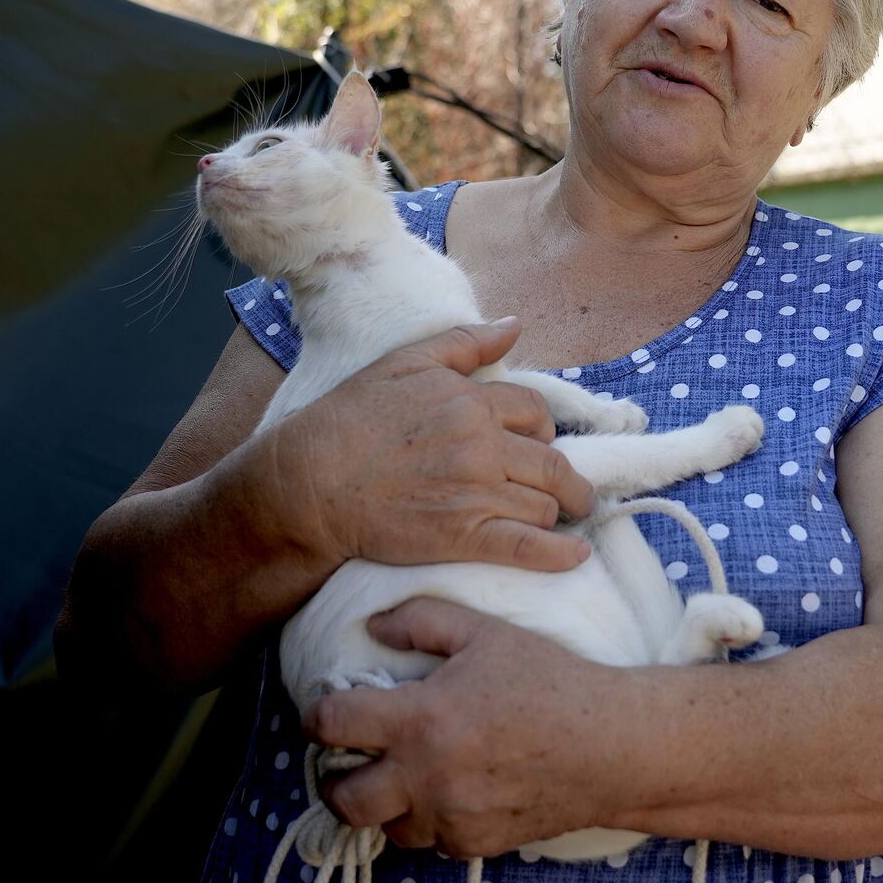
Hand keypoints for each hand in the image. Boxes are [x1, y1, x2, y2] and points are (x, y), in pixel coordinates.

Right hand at [266, 319, 595, 573]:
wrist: (309, 483)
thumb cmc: (349, 420)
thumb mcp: (403, 363)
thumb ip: (464, 342)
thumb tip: (514, 325)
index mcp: (471, 401)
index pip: (535, 413)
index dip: (542, 430)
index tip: (536, 445)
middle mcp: (481, 445)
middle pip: (552, 462)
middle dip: (568, 480)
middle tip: (570, 492)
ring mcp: (475, 493)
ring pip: (545, 505)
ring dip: (556, 514)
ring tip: (559, 522)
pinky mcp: (463, 538)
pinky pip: (528, 547)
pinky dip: (559, 555)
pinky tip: (574, 557)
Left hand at [304, 598, 619, 857]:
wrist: (610, 746)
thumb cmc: (551, 682)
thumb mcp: (485, 634)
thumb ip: (421, 621)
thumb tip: (374, 625)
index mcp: (420, 718)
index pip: (332, 725)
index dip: (318, 715)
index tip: (329, 710)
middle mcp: (426, 776)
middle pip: (342, 800)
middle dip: (334, 781)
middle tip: (349, 761)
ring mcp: (450, 817)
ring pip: (386, 827)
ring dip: (386, 803)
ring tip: (404, 775)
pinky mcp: (475, 844)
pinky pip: (432, 840)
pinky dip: (431, 819)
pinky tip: (452, 789)